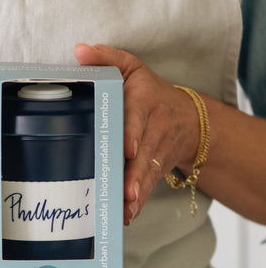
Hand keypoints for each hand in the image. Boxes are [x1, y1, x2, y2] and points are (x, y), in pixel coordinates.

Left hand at [75, 44, 199, 224]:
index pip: (137, 116)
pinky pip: (149, 185)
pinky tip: (127, 216)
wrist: (188, 118)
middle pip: (144, 152)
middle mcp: (154, 128)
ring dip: (138, 192)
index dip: (132, 132)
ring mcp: (157, 151)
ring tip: (127, 208)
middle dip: (136, 173)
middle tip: (127, 191)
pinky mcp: (156, 167)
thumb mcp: (132, 69)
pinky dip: (139, 202)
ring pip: (148, 173)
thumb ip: (107, 58)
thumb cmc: (151, 92)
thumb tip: (79, 51)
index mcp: (144, 102)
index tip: (127, 149)